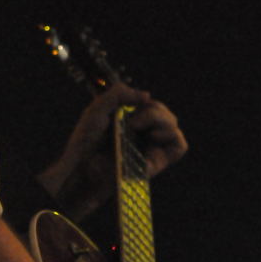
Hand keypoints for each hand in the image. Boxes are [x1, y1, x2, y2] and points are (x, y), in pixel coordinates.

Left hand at [37, 83, 187, 220]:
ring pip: (174, 126)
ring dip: (161, 120)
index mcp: (129, 122)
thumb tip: (147, 95)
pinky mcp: (155, 163)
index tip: (129, 110)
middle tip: (132, 122)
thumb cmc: (85, 141)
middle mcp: (142, 135)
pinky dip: (171, 136)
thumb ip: (119, 93)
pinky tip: (153, 137)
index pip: (152, 106)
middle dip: (154, 111)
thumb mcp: (98, 108)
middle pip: (167, 114)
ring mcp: (149, 149)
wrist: (81, 168)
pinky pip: (179, 147)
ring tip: (139, 128)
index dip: (146, 103)